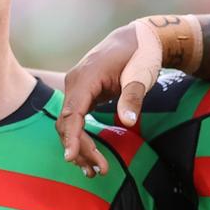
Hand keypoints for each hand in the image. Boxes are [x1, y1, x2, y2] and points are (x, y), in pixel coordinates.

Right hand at [57, 20, 162, 175]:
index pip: (72, 112)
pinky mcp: (83, 94)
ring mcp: (77, 88)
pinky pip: (76, 119)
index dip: (71, 136)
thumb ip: (133, 97)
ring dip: (79, 147)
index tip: (70, 157)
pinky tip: (90, 156)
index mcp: (85, 78)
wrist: (139, 39)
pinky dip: (81, 137)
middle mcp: (75, 83)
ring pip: (69, 124)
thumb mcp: (141, 76)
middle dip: (80, 148)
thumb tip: (129, 121)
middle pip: (68, 123)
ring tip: (95, 170)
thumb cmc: (141, 55)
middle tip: (100, 170)